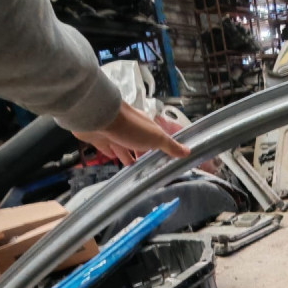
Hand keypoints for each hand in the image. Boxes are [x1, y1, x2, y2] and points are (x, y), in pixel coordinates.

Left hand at [72, 101, 190, 164]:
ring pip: (123, 147)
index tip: (163, 160)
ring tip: (132, 170)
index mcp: (145, 126)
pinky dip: (112, 154)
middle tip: (147, 168)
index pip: (155, 138)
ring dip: (128, 156)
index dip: (159, 148)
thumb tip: (189, 151)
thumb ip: (170, 146)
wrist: (98, 117)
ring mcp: (114, 132)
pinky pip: (108, 148)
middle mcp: (130, 128)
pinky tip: (114, 161)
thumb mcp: (156, 137)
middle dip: (143, 154)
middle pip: (139, 143)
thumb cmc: (129, 126)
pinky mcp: (100, 137)